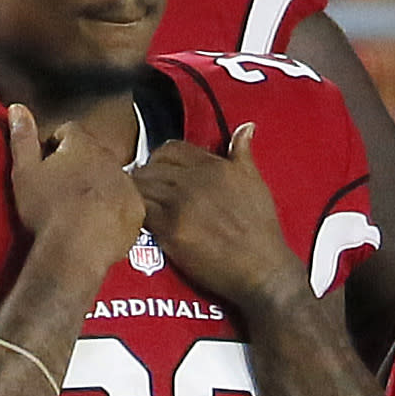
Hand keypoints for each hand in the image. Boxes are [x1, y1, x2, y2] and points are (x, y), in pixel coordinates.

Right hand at [7, 104, 144, 271]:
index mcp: (82, 145)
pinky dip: (113, 209)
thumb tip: (17, 107)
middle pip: (94, 153)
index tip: (47, 164)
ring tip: (79, 210)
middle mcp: (110, 158)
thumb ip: (22, 138)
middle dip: (80, 165)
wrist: (77, 248)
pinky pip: (125, 202)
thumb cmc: (46, 208)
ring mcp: (128, 184)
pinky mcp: (137, 209)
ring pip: (112, 177)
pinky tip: (97, 225)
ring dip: (98, 186)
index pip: (70, 130)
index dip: (55, 144)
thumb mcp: (24, 172)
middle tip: (61, 189)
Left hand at [132, 124, 304, 316]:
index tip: (157, 171)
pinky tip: (136, 221)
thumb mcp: (255, 183)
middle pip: (151, 167)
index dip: (159, 159)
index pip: (172, 149)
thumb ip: (242, 154)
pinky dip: (133, 213)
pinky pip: (139, 212)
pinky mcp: (170, 229)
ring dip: (135, 195)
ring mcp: (181, 204)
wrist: (261, 267)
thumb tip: (245, 128)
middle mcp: (196, 180)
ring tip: (135, 205)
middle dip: (143, 177)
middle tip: (141, 191)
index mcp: (215, 166)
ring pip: (141, 187)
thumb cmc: (260, 228)